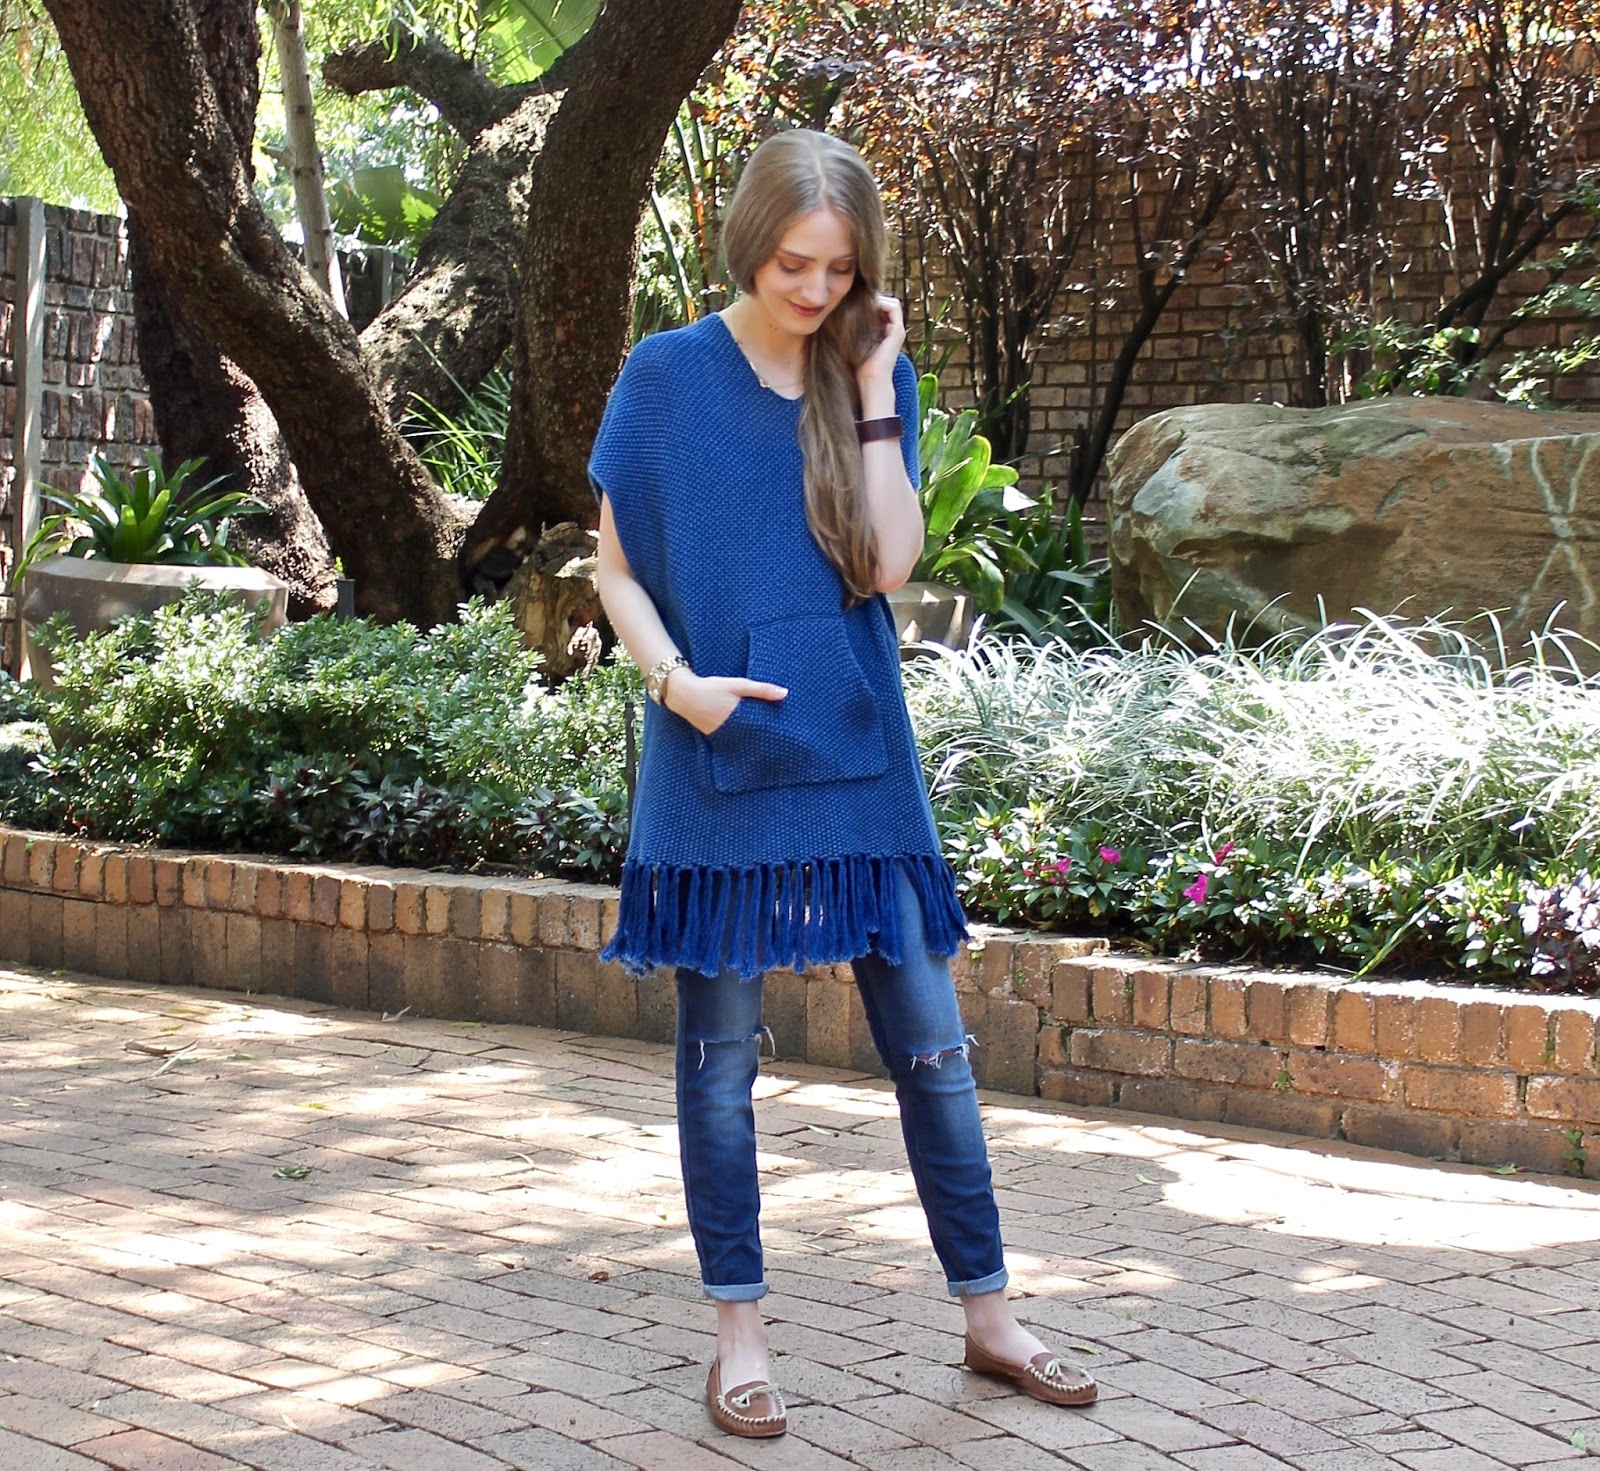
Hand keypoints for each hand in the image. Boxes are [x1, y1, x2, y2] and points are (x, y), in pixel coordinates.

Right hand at [665, 670, 786, 735]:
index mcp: (738, 718)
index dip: (776, 735)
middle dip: (769, 741)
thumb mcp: (738, 685)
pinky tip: (752, 742)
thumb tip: (785, 693)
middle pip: (755, 739)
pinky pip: (733, 741)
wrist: (684, 695)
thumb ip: (761, 690)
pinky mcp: (716, 736)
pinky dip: (743, 741)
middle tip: (787, 744)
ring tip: (774, 747)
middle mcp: (730, 731)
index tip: (790, 738)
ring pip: (744, 742)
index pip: (762, 730)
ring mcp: (722, 736)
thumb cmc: (712, 687)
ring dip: (756, 742)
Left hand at [856, 294, 905, 395]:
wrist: (870, 380)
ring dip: (877, 299)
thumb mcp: (854, 340)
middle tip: (857, 300)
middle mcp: (893, 329)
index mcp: (884, 331)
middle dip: (873, 299)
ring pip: (892, 302)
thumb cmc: (859, 364)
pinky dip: (881, 302)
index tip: (854, 303)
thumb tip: (841, 309)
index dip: (870, 302)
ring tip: (863, 303)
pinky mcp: (897, 331)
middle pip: (887, 302)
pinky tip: (868, 307)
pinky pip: (894, 307)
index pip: (881, 307)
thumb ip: (855, 326)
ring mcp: (897, 329)